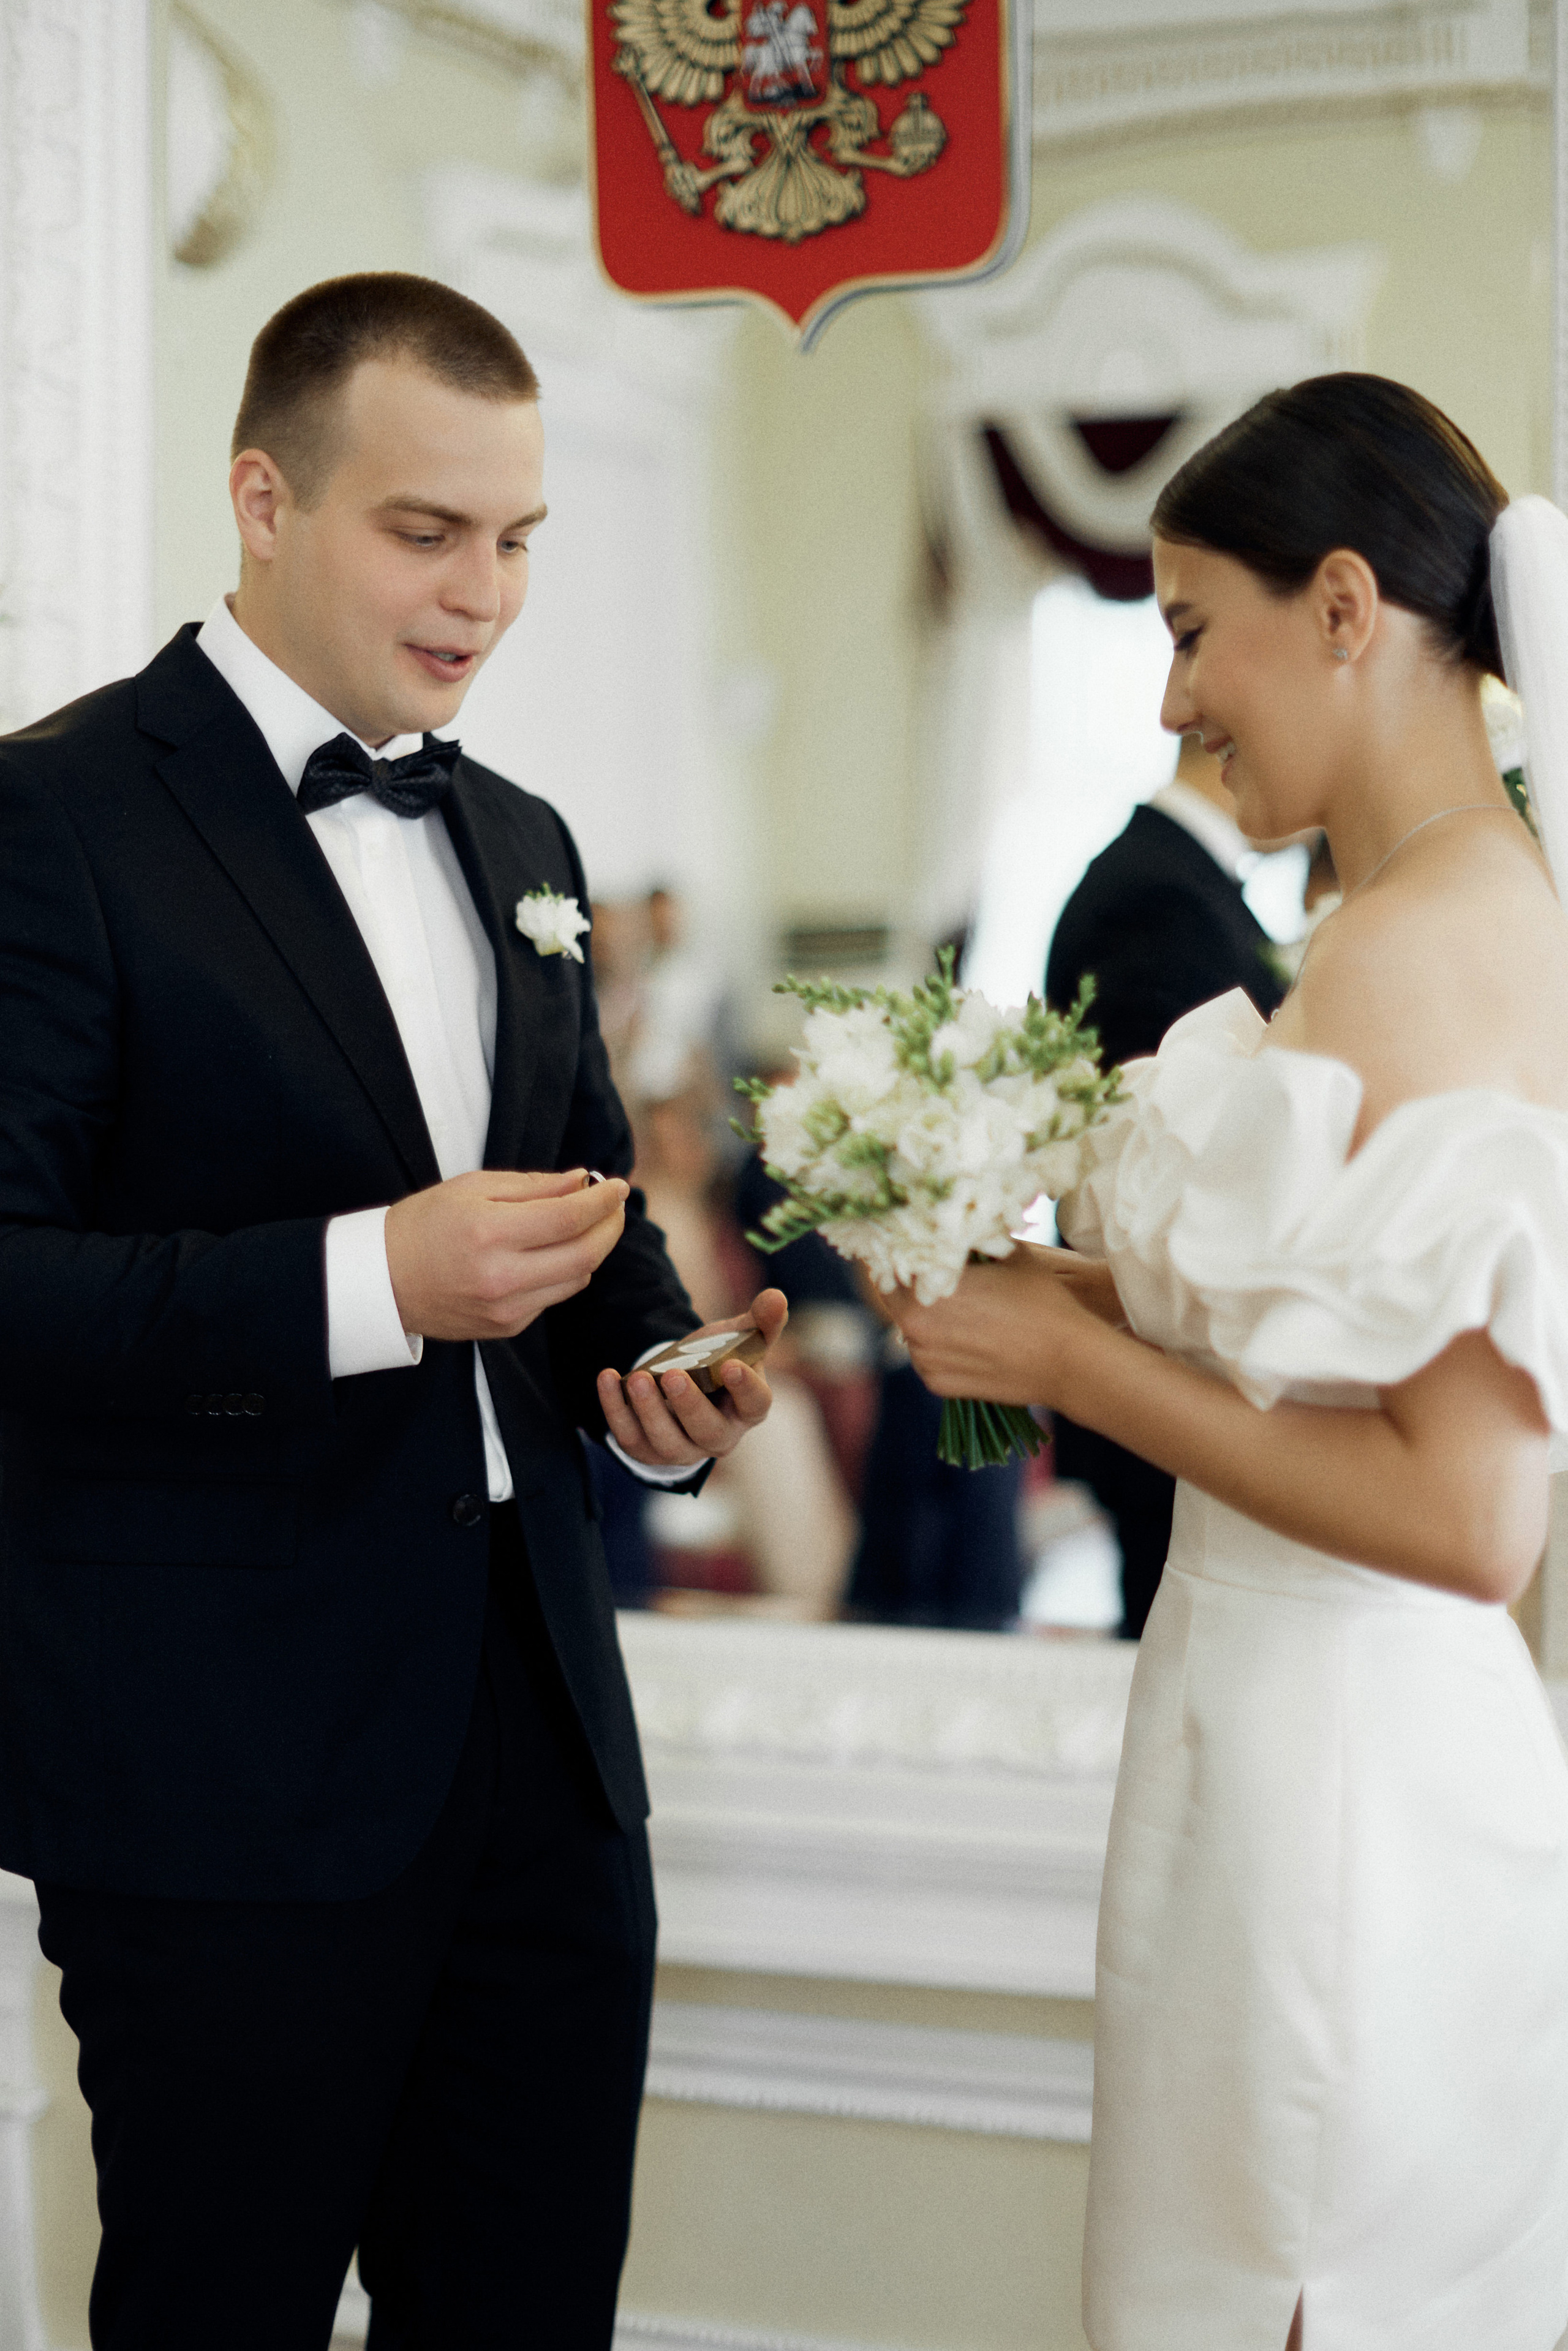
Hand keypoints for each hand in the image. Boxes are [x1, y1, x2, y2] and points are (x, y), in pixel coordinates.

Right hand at [385, 1168, 628, 1342]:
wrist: (382, 1281)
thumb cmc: (425, 1224)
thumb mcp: (472, 1187)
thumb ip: (533, 1186)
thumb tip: (583, 1181)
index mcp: (489, 1233)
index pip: (569, 1217)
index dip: (603, 1200)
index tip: (617, 1184)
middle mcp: (500, 1277)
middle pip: (585, 1254)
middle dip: (610, 1226)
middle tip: (614, 1205)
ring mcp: (505, 1309)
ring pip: (577, 1278)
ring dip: (593, 1249)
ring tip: (588, 1224)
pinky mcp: (506, 1328)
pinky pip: (554, 1296)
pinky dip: (565, 1271)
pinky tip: (554, 1252)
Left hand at [597, 1289, 787, 1470]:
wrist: (682, 1384)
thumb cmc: (717, 1362)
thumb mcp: (737, 1339)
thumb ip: (760, 1320)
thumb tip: (776, 1296)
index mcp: (748, 1409)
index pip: (756, 1404)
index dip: (746, 1388)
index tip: (731, 1366)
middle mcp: (719, 1436)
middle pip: (709, 1431)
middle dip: (690, 1405)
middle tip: (672, 1375)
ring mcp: (683, 1449)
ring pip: (668, 1442)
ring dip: (651, 1411)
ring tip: (638, 1378)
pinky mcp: (647, 1450)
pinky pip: (630, 1437)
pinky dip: (616, 1409)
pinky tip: (609, 1378)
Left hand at [886, 1247, 1101, 1409]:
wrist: (1069, 1361)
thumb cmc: (1040, 1301)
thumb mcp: (1006, 1253)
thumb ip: (970, 1241)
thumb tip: (955, 1227)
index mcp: (924, 1291)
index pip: (889, 1265)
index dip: (901, 1253)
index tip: (915, 1246)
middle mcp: (914, 1329)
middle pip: (897, 1298)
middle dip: (913, 1285)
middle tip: (938, 1274)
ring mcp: (925, 1362)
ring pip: (912, 1329)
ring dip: (927, 1317)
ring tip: (963, 1309)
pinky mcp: (939, 1386)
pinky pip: (928, 1357)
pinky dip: (940, 1346)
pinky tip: (971, 1337)